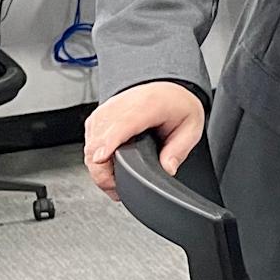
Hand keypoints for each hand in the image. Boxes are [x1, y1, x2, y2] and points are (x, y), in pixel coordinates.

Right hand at [84, 81, 206, 200]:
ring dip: (97, 165)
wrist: (167, 90)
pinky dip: (94, 156)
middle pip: (99, 137)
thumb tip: (167, 170)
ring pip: (90, 141)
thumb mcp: (190, 128)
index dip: (109, 141)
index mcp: (148, 105)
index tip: (101, 158)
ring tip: (114, 183)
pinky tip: (107, 168)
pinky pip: (89, 139)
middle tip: (116, 189)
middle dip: (102, 168)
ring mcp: (106, 109)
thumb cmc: (177, 107)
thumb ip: (178, 151)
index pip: (123, 123)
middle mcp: (122, 104)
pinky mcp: (98, 117)